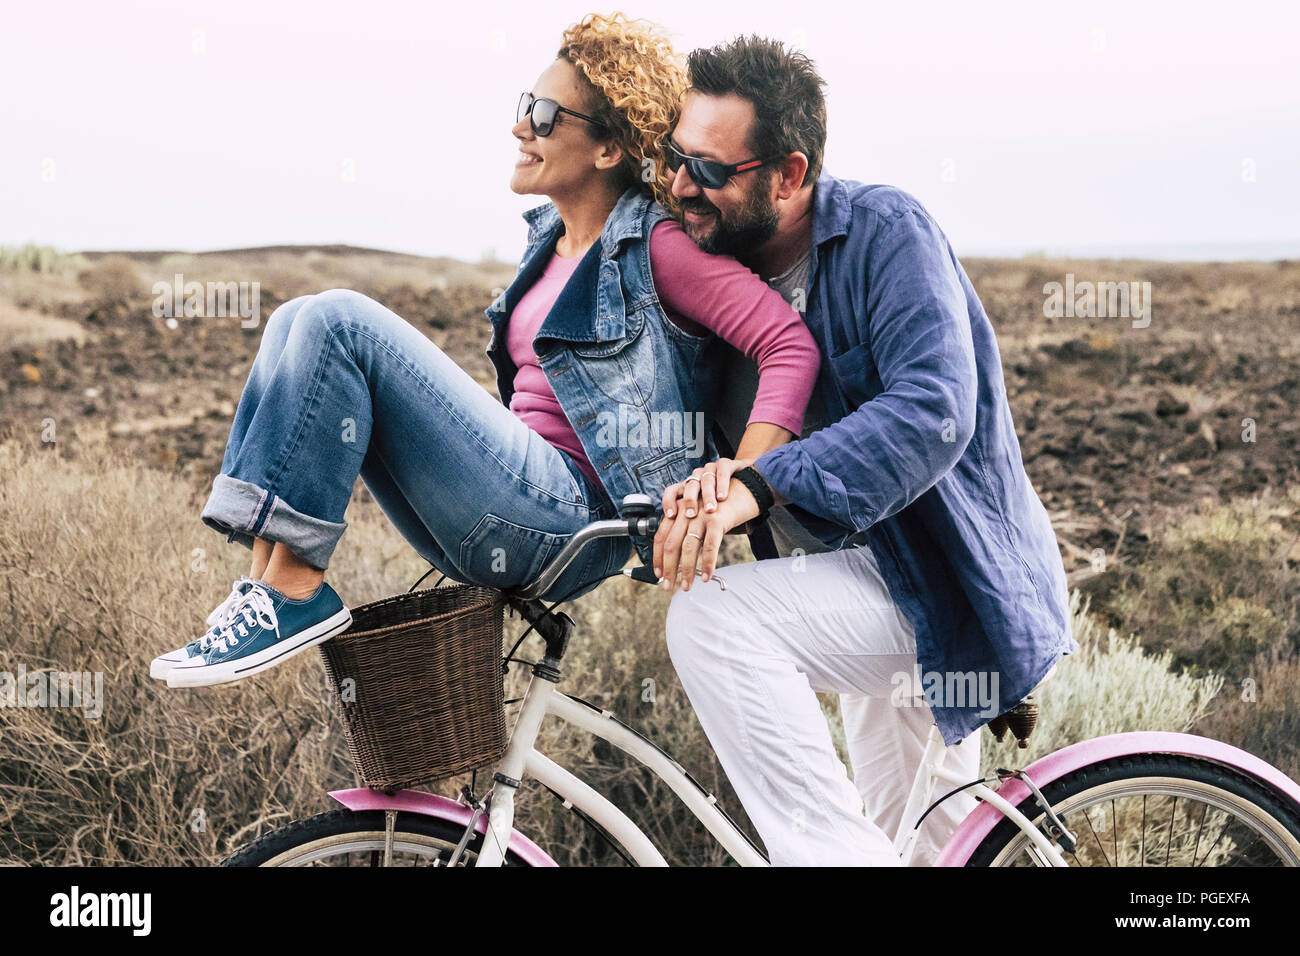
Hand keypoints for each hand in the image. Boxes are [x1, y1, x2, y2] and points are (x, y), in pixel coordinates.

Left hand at [653, 463, 760, 592]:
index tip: (659, 574)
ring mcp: (701, 515)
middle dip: (669, 569)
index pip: (660, 536)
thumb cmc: (723, 504)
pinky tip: (706, 576)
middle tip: (669, 587)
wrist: (746, 488)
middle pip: (670, 544)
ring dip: (686, 571)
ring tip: (687, 586)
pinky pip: (710, 547)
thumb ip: (689, 530)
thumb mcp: (701, 515)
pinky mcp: (717, 520)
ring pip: (688, 547)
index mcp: (679, 510)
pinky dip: (707, 564)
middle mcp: (686, 511)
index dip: (657, 557)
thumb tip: (681, 558)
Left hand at [658, 457, 750, 521]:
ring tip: (710, 510)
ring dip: (707, 495)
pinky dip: (722, 484)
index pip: (671, 491)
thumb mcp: (705, 513)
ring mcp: (711, 469)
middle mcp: (697, 477)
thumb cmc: (722, 504)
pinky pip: (722, 470)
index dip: (668, 502)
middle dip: (689, 501)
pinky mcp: (727, 464)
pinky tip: (723, 497)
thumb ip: (693, 523)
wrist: (746, 483)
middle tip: (691, 516)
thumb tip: (680, 546)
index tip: (671, 516)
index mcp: (687, 487)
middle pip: (688, 486)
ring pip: (705, 479)